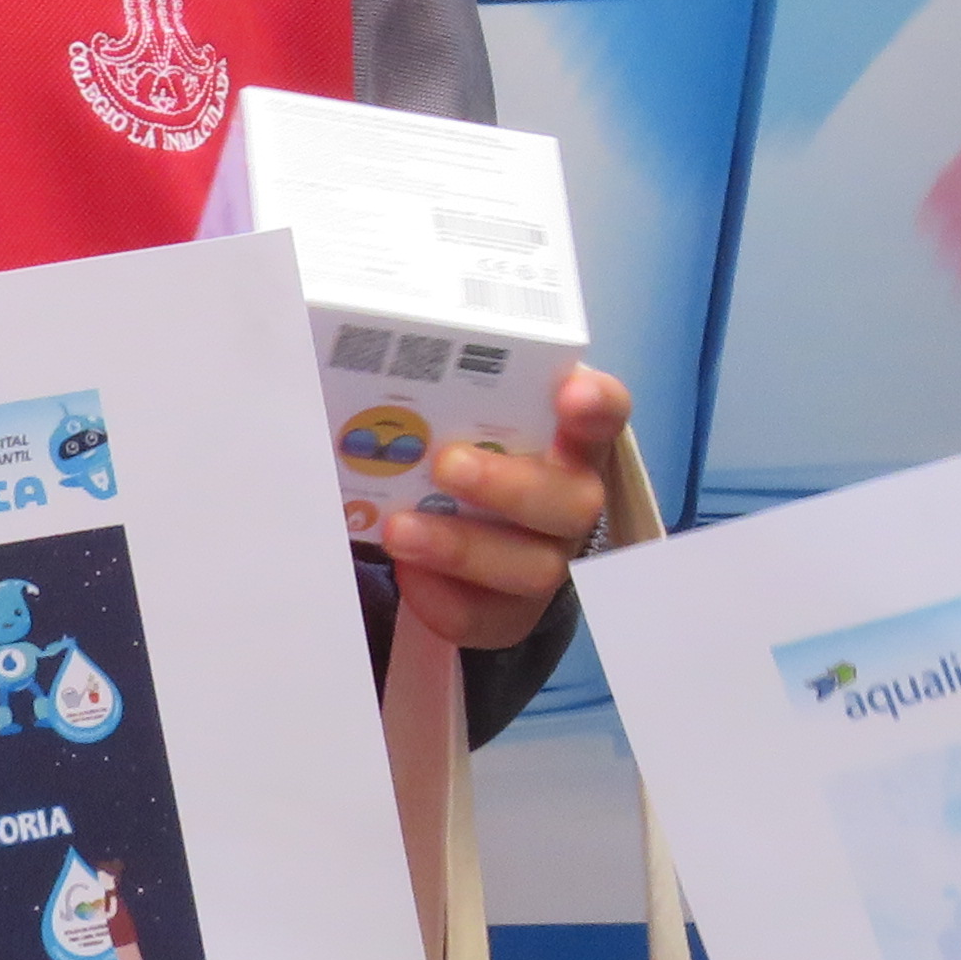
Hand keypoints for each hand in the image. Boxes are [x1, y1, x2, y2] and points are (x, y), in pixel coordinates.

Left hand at [382, 365, 628, 654]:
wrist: (463, 527)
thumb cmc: (464, 447)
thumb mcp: (461, 413)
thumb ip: (440, 386)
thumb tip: (355, 341)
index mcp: (569, 439)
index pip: (605, 412)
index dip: (596, 405)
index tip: (570, 394)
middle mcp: (572, 500)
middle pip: (572, 501)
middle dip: (508, 485)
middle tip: (445, 463)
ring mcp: (549, 562)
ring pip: (531, 568)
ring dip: (462, 548)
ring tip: (399, 529)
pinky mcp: (512, 613)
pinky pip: (486, 618)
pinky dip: (441, 599)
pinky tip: (406, 575)